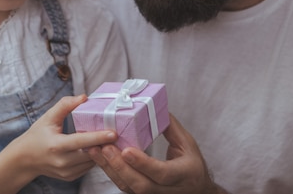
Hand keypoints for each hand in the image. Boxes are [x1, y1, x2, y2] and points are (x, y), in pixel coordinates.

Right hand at [0, 95, 117, 193]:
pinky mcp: (71, 177)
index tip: (113, 133)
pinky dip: (95, 157)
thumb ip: (65, 105)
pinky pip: (88, 167)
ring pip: (92, 162)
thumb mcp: (48, 117)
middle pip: (91, 154)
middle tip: (120, 132)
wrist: (24, 160)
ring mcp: (67, 172)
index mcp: (56, 146)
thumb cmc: (37, 136)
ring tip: (112, 138)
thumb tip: (84, 97)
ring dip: (102, 151)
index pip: (81, 142)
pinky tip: (100, 147)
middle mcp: (62, 162)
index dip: (98, 137)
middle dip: (105, 144)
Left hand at [87, 114, 223, 193]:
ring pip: (130, 188)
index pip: (162, 173)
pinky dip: (111, 173)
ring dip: (111, 170)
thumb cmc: (192, 163)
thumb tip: (154, 107)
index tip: (126, 150)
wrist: (197, 189)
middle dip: (121, 167)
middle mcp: (169, 190)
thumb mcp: (187, 144)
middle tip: (106, 148)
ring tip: (95, 151)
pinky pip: (125, 187)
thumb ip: (171, 127)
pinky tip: (100, 158)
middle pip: (141, 185)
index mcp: (184, 174)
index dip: (143, 163)